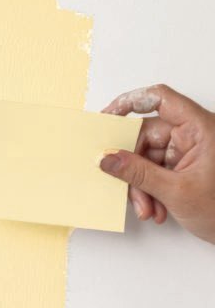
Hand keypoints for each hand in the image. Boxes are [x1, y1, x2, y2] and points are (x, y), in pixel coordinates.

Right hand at [100, 84, 214, 241]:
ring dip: (142, 185)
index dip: (130, 102)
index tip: (107, 119)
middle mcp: (194, 134)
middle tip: (129, 190)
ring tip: (148, 208)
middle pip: (147, 136)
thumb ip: (138, 173)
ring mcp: (188, 150)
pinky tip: (156, 208)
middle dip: (135, 168)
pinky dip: (150, 190)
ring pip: (147, 157)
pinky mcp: (184, 165)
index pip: (161, 99)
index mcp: (200, 128)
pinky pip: (155, 170)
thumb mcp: (176, 192)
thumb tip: (108, 158)